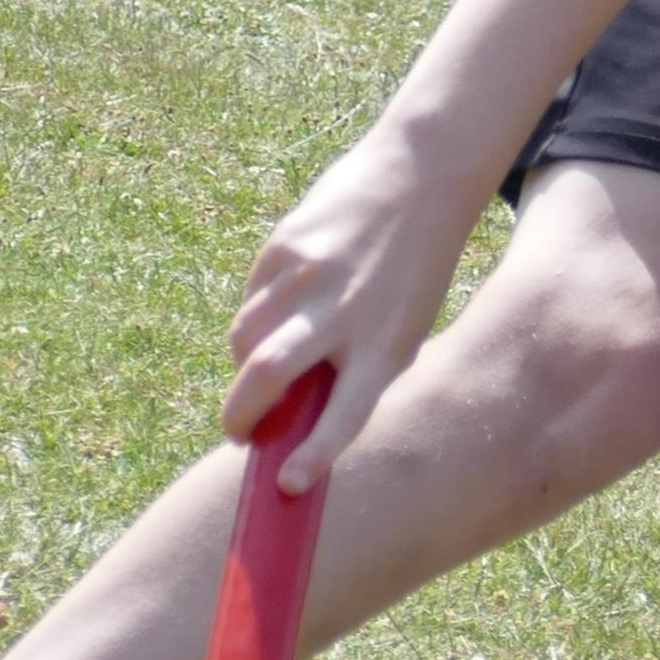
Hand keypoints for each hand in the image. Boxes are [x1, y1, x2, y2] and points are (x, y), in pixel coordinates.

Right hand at [215, 116, 478, 491]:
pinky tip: (284, 305)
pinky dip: (256, 316)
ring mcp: (307, 276)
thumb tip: (294, 415)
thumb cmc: (413, 270)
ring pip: (244, 340)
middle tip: (239, 433)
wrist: (421, 175)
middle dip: (239, 415)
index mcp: (387, 343)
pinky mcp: (283, 244)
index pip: (346, 413)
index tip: (287, 484)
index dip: (315, 454)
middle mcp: (345, 312)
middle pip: (266, 375)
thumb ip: (357, 367)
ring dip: (244, 365)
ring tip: (265, 365)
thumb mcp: (404, 326)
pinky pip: (251, 299)